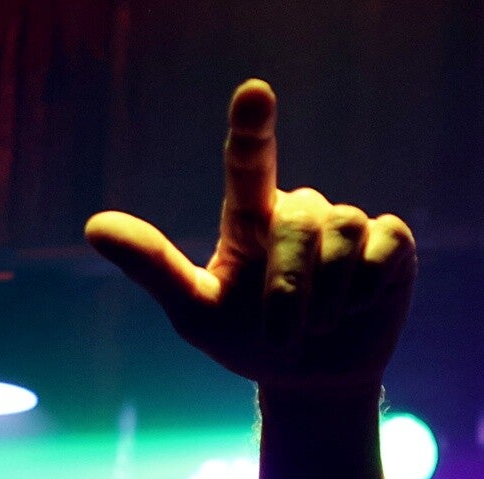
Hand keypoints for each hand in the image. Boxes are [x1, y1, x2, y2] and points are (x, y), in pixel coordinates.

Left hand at [84, 79, 415, 392]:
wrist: (307, 379)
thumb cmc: (244, 340)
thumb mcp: (194, 311)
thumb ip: (152, 267)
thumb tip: (93, 226)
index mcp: (251, 217)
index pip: (248, 163)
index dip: (253, 127)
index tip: (253, 93)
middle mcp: (299, 210)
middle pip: (300, 220)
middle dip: (289, 287)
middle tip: (281, 334)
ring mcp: (348, 223)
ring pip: (344, 231)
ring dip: (327, 296)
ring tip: (318, 324)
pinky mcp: (390, 243)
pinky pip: (384, 246)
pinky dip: (366, 287)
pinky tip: (358, 305)